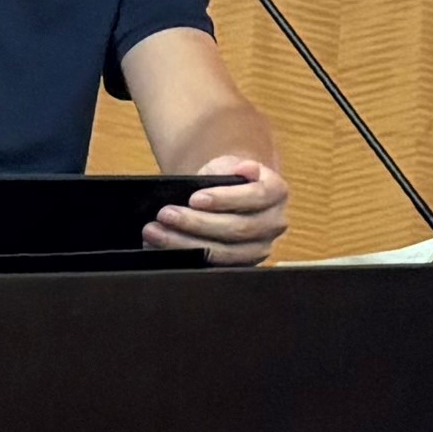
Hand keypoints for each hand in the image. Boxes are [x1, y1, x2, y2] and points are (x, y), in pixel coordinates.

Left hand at [143, 158, 287, 263]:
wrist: (230, 197)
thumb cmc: (228, 179)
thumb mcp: (229, 165)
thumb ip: (234, 167)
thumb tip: (247, 168)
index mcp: (276, 193)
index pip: (256, 196)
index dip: (225, 199)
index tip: (194, 198)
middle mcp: (274, 224)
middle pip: (238, 228)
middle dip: (197, 223)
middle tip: (165, 214)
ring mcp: (259, 249)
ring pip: (224, 252)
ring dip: (185, 243)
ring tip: (155, 232)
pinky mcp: (240, 266)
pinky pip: (213, 266)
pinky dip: (185, 256)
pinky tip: (161, 246)